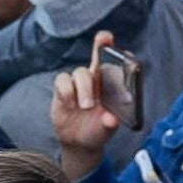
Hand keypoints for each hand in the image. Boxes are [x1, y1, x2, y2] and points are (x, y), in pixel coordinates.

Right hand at [50, 30, 121, 181]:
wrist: (79, 142)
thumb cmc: (98, 131)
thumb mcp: (106, 129)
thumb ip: (109, 124)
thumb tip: (110, 119)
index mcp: (112, 85)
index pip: (117, 63)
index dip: (119, 52)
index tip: (121, 47)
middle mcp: (96, 79)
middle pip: (98, 56)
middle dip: (101, 45)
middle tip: (105, 40)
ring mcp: (78, 83)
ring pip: (80, 72)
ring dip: (84, 88)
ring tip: (85, 107)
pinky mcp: (62, 89)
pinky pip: (62, 81)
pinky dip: (67, 92)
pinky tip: (70, 105)